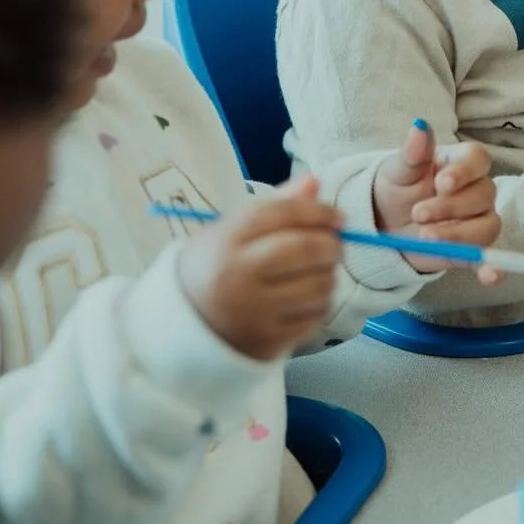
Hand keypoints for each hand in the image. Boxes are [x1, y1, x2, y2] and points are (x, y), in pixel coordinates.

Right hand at [177, 179, 341, 361]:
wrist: (186, 323)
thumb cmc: (217, 266)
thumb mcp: (233, 230)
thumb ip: (276, 205)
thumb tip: (315, 182)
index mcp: (226, 240)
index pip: (282, 215)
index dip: (318, 212)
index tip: (338, 216)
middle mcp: (238, 275)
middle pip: (304, 249)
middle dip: (331, 244)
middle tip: (336, 244)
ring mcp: (254, 311)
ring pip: (318, 285)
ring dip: (329, 274)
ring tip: (320, 271)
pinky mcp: (268, 340)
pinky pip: (316, 316)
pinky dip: (321, 303)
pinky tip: (309, 297)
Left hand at [371, 120, 500, 279]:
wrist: (380, 225)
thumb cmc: (393, 190)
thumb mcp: (396, 170)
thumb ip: (412, 152)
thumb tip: (420, 126)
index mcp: (458, 164)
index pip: (479, 159)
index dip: (466, 171)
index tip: (442, 182)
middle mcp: (474, 191)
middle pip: (484, 195)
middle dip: (452, 207)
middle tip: (418, 214)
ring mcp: (475, 222)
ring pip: (487, 226)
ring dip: (459, 235)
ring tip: (426, 238)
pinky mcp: (469, 251)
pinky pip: (488, 259)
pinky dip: (492, 268)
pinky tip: (490, 276)